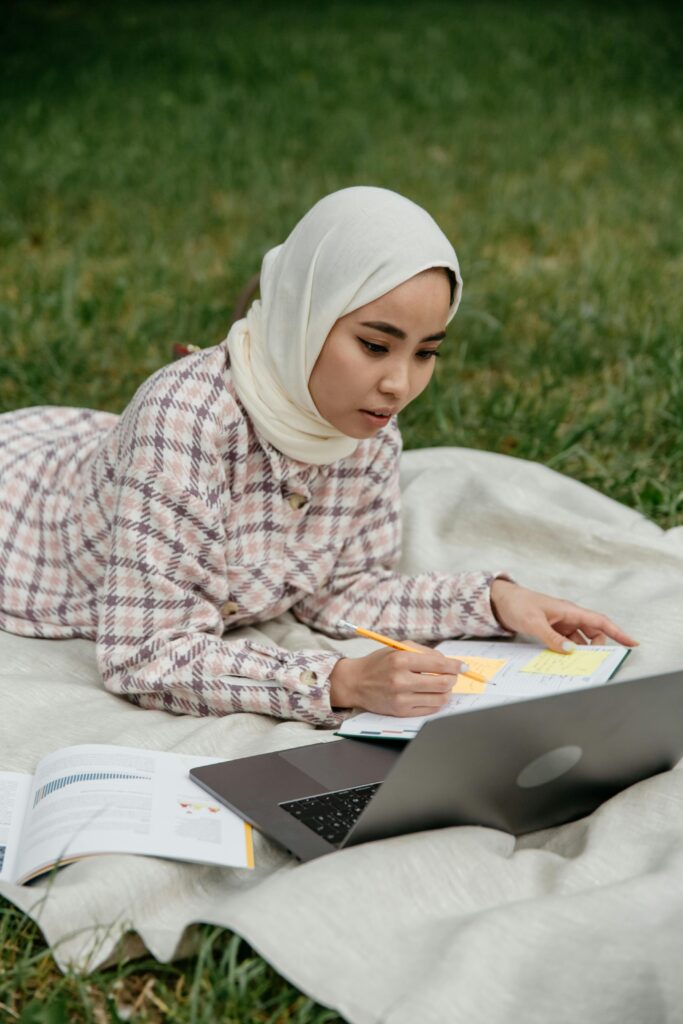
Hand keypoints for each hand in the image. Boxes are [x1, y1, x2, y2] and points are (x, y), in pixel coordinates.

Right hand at [329, 644, 466, 716]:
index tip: (463, 666)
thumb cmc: (378, 663)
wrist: (355, 683)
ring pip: (440, 698)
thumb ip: (423, 652)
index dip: (455, 666)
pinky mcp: (401, 711)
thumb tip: (448, 661)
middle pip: (443, 683)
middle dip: (452, 679)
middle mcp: (401, 679)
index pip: (439, 665)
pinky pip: (430, 709)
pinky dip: (437, 702)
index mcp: (401, 659)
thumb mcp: (397, 648)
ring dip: (446, 692)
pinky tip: (432, 695)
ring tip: (442, 686)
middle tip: (451, 676)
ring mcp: (402, 698)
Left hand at [489, 579, 638, 651]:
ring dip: (582, 651)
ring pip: (580, 639)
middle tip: (597, 662)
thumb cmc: (517, 604)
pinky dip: (568, 651)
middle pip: (593, 633)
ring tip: (581, 665)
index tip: (632, 643)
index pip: (599, 621)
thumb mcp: (533, 622)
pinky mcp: (552, 629)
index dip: (617, 632)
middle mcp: (568, 616)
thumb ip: (552, 638)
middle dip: (598, 647)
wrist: (499, 600)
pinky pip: (566, 642)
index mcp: (569, 610)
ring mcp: (560, 623)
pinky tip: (564, 660)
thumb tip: (571, 651)